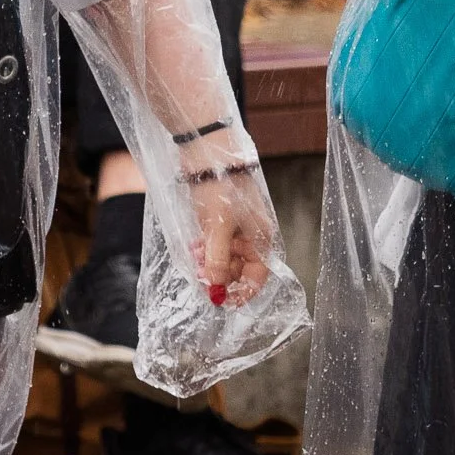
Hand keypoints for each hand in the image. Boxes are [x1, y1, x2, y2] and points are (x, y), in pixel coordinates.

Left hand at [182, 139, 274, 307]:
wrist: (207, 153)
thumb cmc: (220, 188)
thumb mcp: (218, 228)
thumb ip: (218, 261)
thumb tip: (215, 291)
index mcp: (260, 238)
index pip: (257, 277)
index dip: (241, 292)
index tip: (221, 302)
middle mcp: (250, 236)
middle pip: (238, 270)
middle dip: (219, 276)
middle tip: (200, 277)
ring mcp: (234, 229)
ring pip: (223, 259)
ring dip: (208, 264)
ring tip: (194, 257)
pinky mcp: (218, 221)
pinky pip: (213, 246)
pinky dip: (203, 251)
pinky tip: (193, 247)